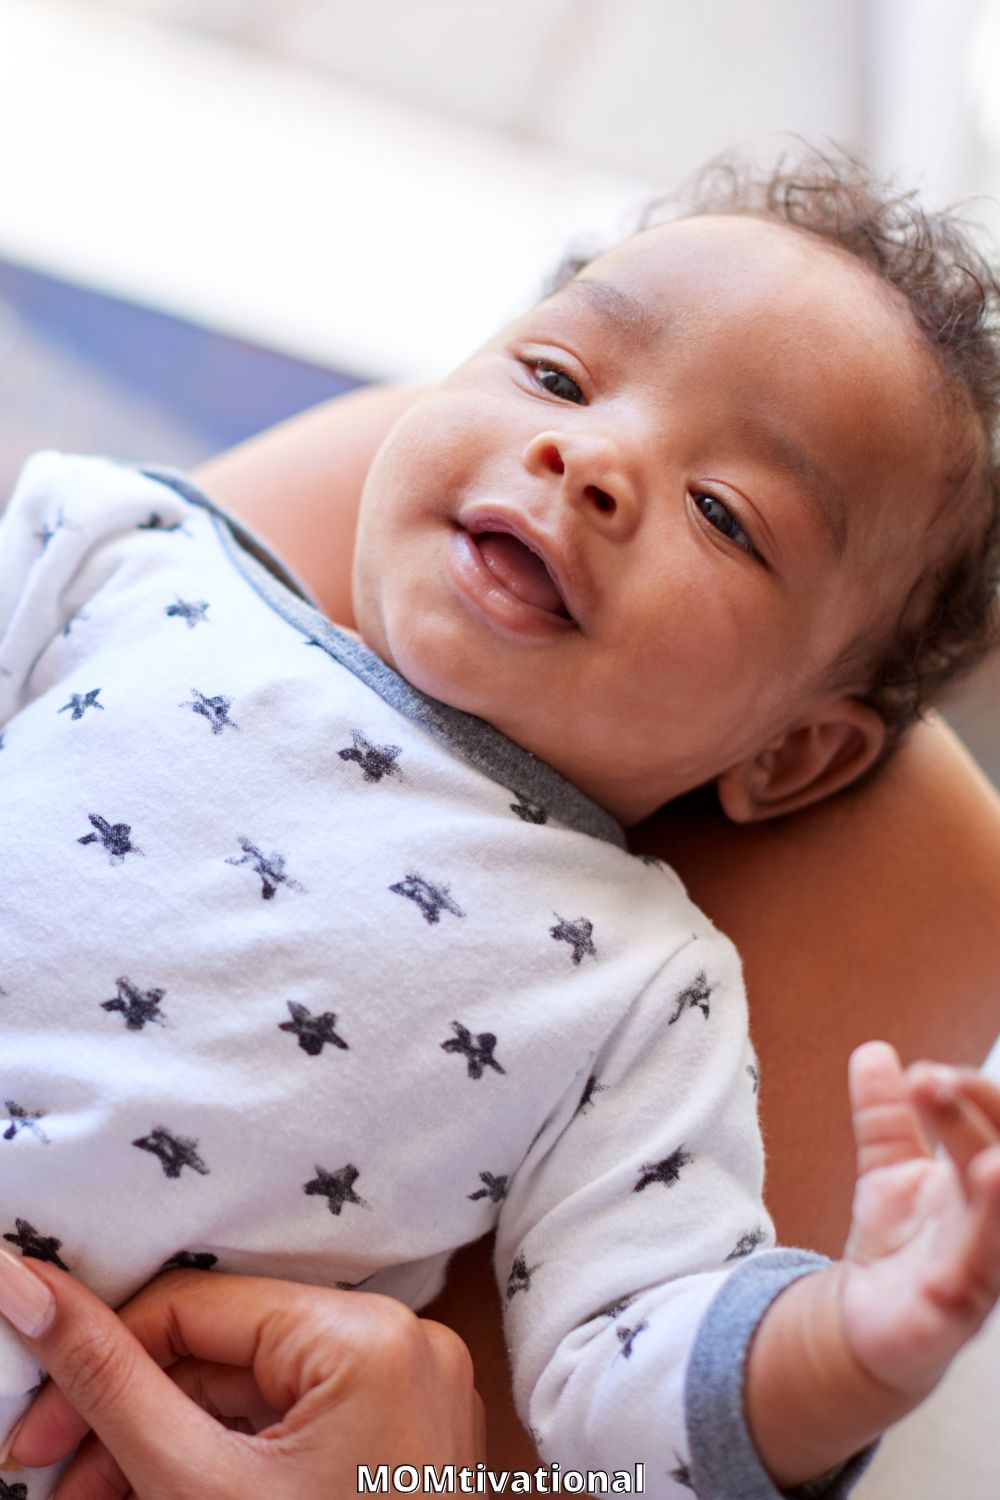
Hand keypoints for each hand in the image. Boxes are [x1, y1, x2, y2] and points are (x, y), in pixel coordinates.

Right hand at [0, 1262, 483, 1498]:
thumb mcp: (197, 1486)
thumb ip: (110, 1382)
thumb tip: (28, 1285)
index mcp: (366, 1334)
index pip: (196, 1304)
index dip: (101, 1360)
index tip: (36, 1434)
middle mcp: (403, 1342)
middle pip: (224, 1351)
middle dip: (133, 1418)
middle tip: (61, 1486)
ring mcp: (410, 1390)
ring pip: (255, 1390)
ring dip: (173, 1443)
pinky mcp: (403, 1434)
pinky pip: (297, 1419)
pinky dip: (231, 1456)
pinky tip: (170, 1493)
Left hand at [840, 1039, 999, 1397]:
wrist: (868, 1321)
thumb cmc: (897, 1241)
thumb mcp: (886, 1169)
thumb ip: (884, 1116)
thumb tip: (874, 1052)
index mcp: (980, 1180)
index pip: (995, 1125)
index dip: (971, 1094)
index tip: (921, 1074)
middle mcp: (991, 1220)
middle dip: (977, 1121)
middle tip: (931, 1086)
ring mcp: (982, 1268)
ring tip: (992, 1162)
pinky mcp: (955, 1311)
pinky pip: (975, 1281)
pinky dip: (977, 1254)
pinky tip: (969, 1227)